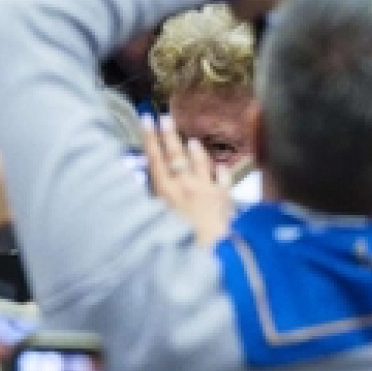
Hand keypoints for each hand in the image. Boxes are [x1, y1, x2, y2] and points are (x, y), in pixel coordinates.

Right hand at [144, 122, 235, 248]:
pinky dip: (219, 171)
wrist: (210, 252)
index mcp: (165, 191)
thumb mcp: (157, 220)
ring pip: (200, 162)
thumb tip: (148, 181)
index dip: (150, 137)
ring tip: (190, 140)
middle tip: (165, 117)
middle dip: (169, 134)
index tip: (147, 119)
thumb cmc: (179, 242)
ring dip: (194, 149)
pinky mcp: (224, 196)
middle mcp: (185, 185)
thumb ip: (154, 199)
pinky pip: (222, 177)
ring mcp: (206, 188)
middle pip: (176, 154)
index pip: (155, 158)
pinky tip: (218, 166)